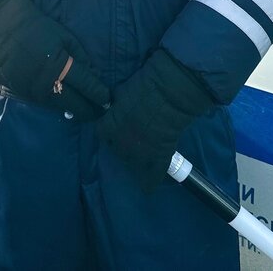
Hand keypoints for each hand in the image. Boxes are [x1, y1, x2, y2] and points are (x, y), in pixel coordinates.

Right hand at [0, 0, 109, 119]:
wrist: (4, 30)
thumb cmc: (38, 29)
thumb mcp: (64, 36)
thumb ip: (80, 56)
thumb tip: (94, 74)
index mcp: (60, 65)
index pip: (86, 85)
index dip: (99, 94)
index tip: (108, 100)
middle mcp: (47, 82)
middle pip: (75, 103)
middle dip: (90, 110)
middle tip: (101, 113)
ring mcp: (34, 90)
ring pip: (60, 108)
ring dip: (75, 111)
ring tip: (87, 113)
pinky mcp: (23, 93)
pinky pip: (45, 104)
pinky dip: (58, 106)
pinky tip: (67, 108)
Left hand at [98, 49, 212, 192]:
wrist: (169, 93)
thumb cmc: (145, 86)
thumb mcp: (121, 92)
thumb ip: (116, 105)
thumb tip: (113, 105)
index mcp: (110, 125)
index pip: (103, 134)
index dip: (109, 131)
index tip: (115, 128)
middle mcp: (121, 143)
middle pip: (117, 150)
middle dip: (122, 145)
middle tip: (131, 139)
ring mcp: (140, 152)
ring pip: (132, 165)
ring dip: (135, 162)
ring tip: (140, 159)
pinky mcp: (160, 157)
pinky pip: (153, 176)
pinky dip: (151, 182)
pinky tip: (149, 186)